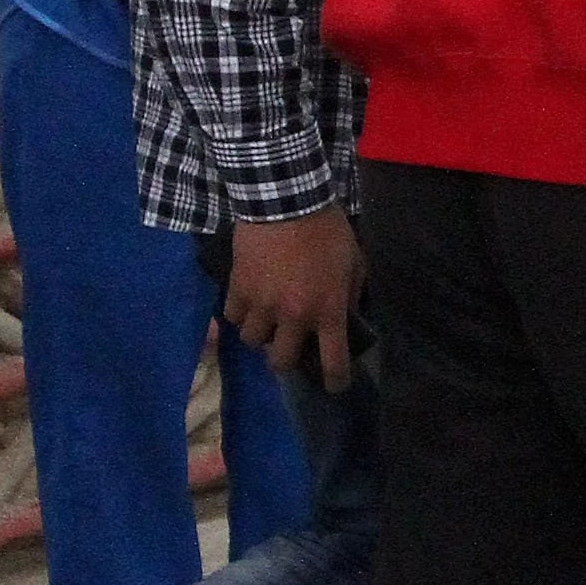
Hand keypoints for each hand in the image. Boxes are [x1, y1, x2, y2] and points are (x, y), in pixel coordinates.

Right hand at [223, 209, 362, 381]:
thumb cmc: (327, 230)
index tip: (335, 385)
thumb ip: (351, 294)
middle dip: (286, 359)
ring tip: (265, 319)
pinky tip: (247, 301)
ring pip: (251, 341)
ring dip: (260, 334)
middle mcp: (293, 316)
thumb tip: (346, 317)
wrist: (286, 200)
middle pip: (280, 362)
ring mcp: (262, 304)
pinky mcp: (237, 288)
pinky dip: (239, 312)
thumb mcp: (354, 262)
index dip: (335, 381)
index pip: (333, 362)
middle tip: (289, 345)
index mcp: (327, 311)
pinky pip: (231, 316)